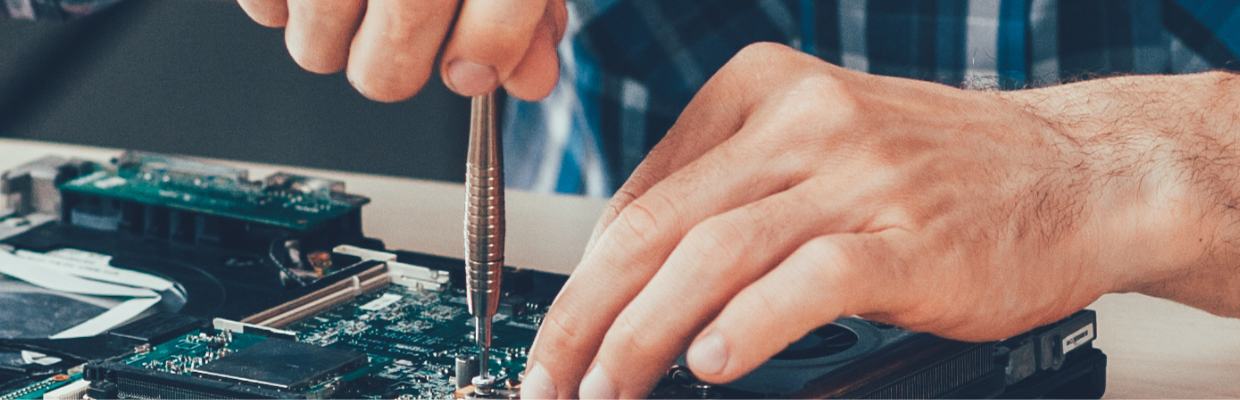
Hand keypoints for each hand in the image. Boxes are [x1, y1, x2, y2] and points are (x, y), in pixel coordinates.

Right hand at [236, 0, 565, 100]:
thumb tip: (529, 83)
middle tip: (407, 21)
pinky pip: (262, 11)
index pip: (477, 58)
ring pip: (314, 53)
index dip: (483, 65)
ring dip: (336, 32)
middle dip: (400, 61)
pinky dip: (283, 0)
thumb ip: (527, 12)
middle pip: (383, 78)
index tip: (475, 61)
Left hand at [521, 43, 1237, 397]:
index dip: (583, 276)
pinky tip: (711, 365)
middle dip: (585, 314)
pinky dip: (748, 325)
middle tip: (549, 376)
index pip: (639, 193)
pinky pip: (806, 278)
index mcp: (762, 92)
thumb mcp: (819, 150)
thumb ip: (729, 195)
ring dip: (643, 334)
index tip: (560, 334)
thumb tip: (635, 274)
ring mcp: (855, 175)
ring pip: (712, 253)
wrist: (1077, 172)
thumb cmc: (941, 172)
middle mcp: (800, 123)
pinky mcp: (906, 235)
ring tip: (607, 389)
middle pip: (656, 224)